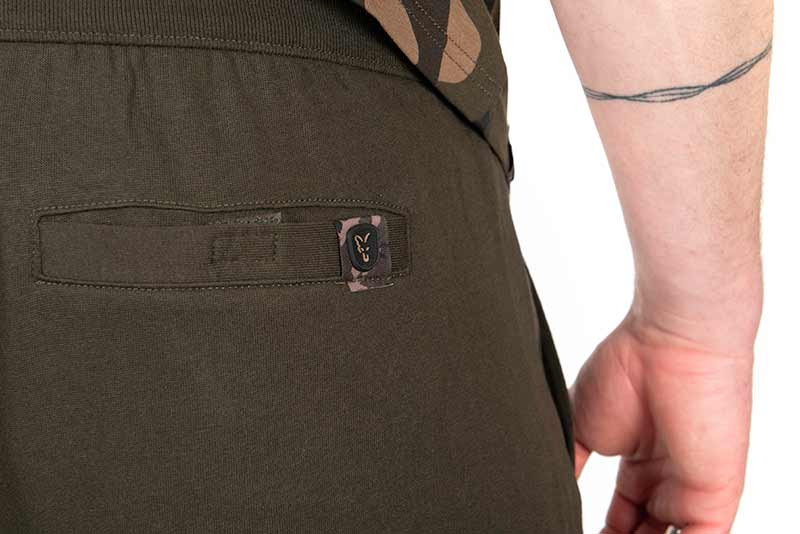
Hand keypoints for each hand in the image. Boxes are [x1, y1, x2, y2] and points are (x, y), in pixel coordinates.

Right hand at [572, 308, 754, 533]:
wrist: (668, 344)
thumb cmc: (626, 370)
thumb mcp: (581, 428)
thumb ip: (571, 466)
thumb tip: (548, 492)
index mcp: (641, 465)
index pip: (623, 518)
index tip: (565, 532)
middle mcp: (669, 481)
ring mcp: (692, 491)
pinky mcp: (714, 501)